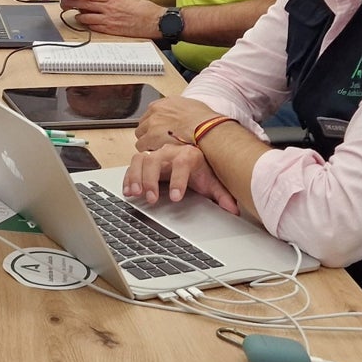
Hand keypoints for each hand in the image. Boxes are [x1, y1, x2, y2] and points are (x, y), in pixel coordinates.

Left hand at [59, 0, 164, 38]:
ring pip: (86, 18)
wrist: (155, 21)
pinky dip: (89, 25)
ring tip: (76, 14)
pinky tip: (87, 23)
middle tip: (64, 3)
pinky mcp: (111, 30)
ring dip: (80, 16)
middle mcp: (109, 8)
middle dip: (72, 4)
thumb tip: (105, 1)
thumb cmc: (144, 9)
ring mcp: (109, 20)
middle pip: (85, 5)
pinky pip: (94, 27)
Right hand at [122, 144, 238, 213]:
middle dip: (150, 180)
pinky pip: (132, 165)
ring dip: (135, 177)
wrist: (193, 156)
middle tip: (152, 198)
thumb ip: (222, 195)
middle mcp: (169, 152)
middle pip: (155, 160)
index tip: (176, 198)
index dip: (178, 180)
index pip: (181, 163)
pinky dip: (128, 178)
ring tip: (135, 193)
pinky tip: (128, 191)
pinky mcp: (145, 160)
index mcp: (188, 155)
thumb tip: (233, 209)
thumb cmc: (201, 169)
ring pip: (140, 159)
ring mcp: (155, 155)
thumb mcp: (213, 181)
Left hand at [135, 97, 220, 150]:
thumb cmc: (205, 121)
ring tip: (160, 150)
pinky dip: (148, 151)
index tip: (159, 131)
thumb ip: (179, 110)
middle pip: (143, 125)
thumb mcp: (191, 107)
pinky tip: (158, 154)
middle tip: (159, 143)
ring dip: (148, 143)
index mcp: (165, 103)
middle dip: (149, 134)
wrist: (207, 130)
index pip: (150, 114)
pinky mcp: (151, 137)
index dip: (154, 125)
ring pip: (141, 136)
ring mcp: (152, 123)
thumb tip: (180, 115)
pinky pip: (142, 146)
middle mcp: (156, 111)